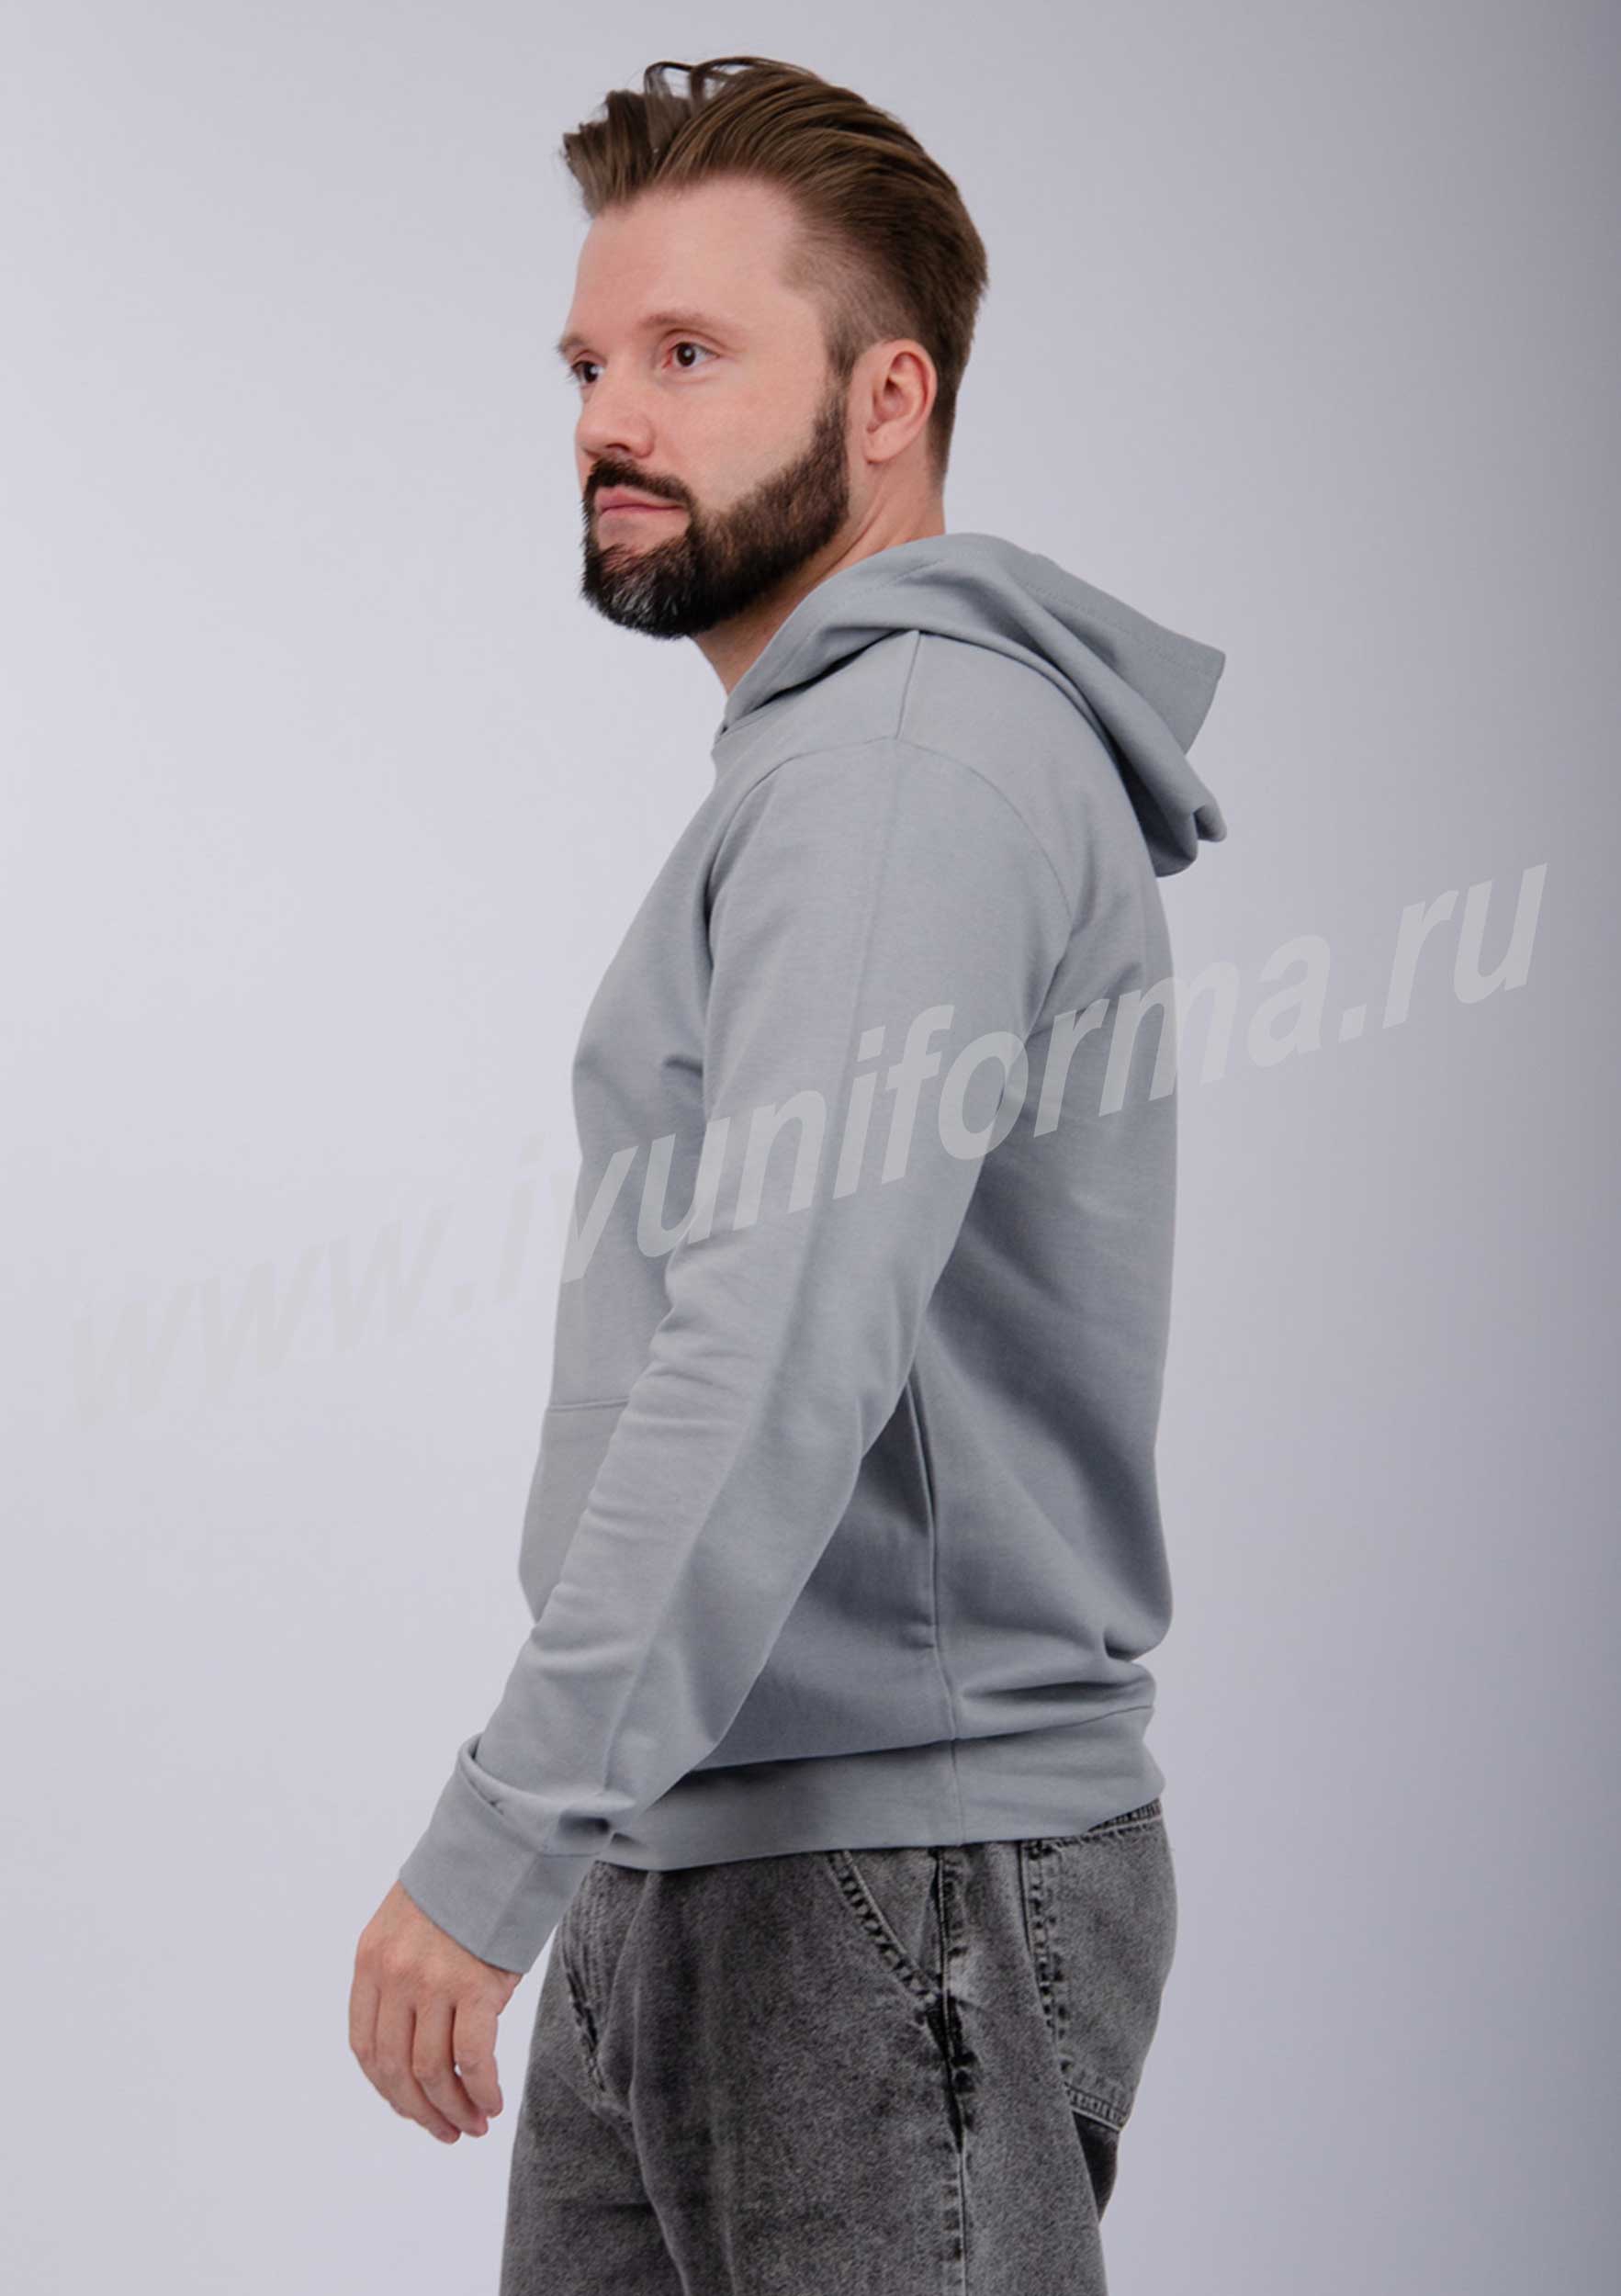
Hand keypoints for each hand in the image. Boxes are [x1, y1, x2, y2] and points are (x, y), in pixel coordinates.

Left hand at [350, 1880, 521, 2141]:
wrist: (501, 1843)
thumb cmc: (463, 1887)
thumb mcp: (408, 1924)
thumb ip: (400, 1976)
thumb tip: (413, 2047)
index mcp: (370, 1960)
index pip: (365, 2047)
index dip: (387, 2090)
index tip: (412, 2110)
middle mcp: (394, 1974)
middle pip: (395, 2068)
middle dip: (421, 2111)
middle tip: (447, 2133)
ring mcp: (433, 1981)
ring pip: (432, 2070)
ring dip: (453, 2109)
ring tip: (474, 2125)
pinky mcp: (475, 1985)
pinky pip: (473, 2058)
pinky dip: (481, 2091)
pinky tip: (493, 2102)